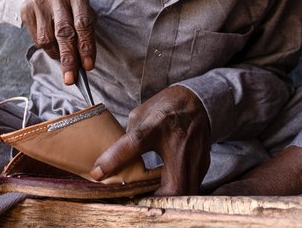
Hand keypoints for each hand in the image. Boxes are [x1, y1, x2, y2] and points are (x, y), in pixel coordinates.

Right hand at [19, 0, 95, 85]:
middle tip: (71, 78)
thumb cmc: (70, 7)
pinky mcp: (26, 9)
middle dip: (69, 58)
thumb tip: (83, 64)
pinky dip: (47, 49)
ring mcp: (39, 1)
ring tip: (63, 58)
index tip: (87, 67)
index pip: (83, 23)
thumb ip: (85, 34)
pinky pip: (36, 38)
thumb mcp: (82, 13)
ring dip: (57, 54)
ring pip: (47, 38)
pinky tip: (53, 47)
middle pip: (64, 32)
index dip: (86, 47)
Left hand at [91, 85, 210, 194]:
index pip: (135, 142)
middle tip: (136, 199)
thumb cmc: (165, 107)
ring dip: (167, 198)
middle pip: (173, 186)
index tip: (98, 173)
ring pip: (185, 193)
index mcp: (158, 123)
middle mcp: (179, 141)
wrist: (197, 101)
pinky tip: (164, 187)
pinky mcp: (203, 164)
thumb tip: (111, 162)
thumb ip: (128, 140)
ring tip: (149, 195)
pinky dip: (176, 191)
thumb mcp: (142, 116)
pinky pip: (190, 187)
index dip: (115, 159)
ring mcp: (195, 155)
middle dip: (155, 200)